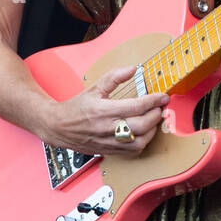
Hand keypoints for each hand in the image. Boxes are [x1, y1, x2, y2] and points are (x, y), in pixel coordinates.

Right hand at [44, 65, 168, 155]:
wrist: (58, 127)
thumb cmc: (76, 108)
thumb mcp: (94, 88)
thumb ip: (114, 77)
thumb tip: (132, 69)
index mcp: (103, 110)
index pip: (135, 106)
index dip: (153, 100)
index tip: (163, 96)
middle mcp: (107, 128)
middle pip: (141, 125)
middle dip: (156, 115)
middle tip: (160, 107)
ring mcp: (109, 142)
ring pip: (139, 142)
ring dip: (152, 131)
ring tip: (154, 119)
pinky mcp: (109, 151)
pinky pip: (132, 151)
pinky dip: (143, 141)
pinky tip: (145, 132)